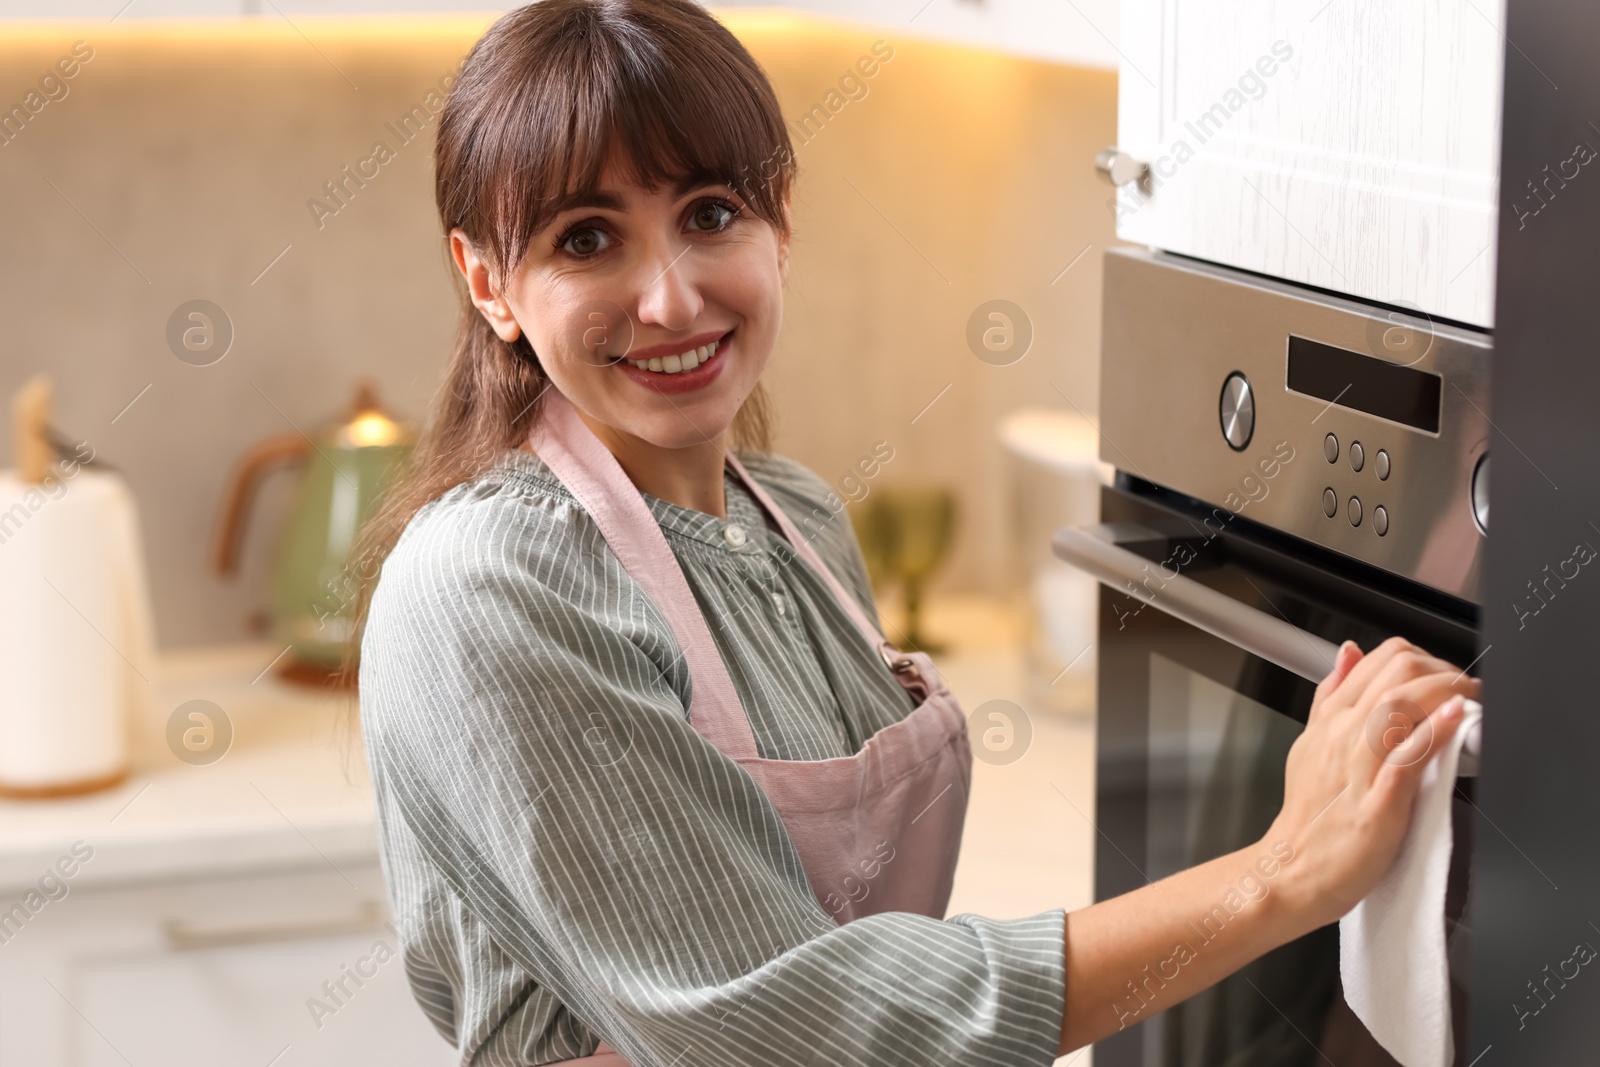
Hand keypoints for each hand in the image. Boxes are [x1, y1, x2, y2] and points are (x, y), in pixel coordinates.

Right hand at [1265, 636, 1481, 931]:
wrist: (1291, 872)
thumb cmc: (1308, 818)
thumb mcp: (1311, 743)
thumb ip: (1330, 696)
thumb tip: (1349, 652)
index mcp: (1331, 718)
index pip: (1379, 659)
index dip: (1424, 658)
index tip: (1447, 678)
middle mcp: (1342, 735)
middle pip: (1397, 670)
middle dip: (1445, 671)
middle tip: (1468, 691)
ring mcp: (1358, 767)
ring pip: (1401, 703)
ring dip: (1448, 692)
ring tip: (1472, 702)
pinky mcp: (1378, 804)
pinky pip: (1407, 757)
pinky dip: (1434, 732)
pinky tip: (1454, 721)